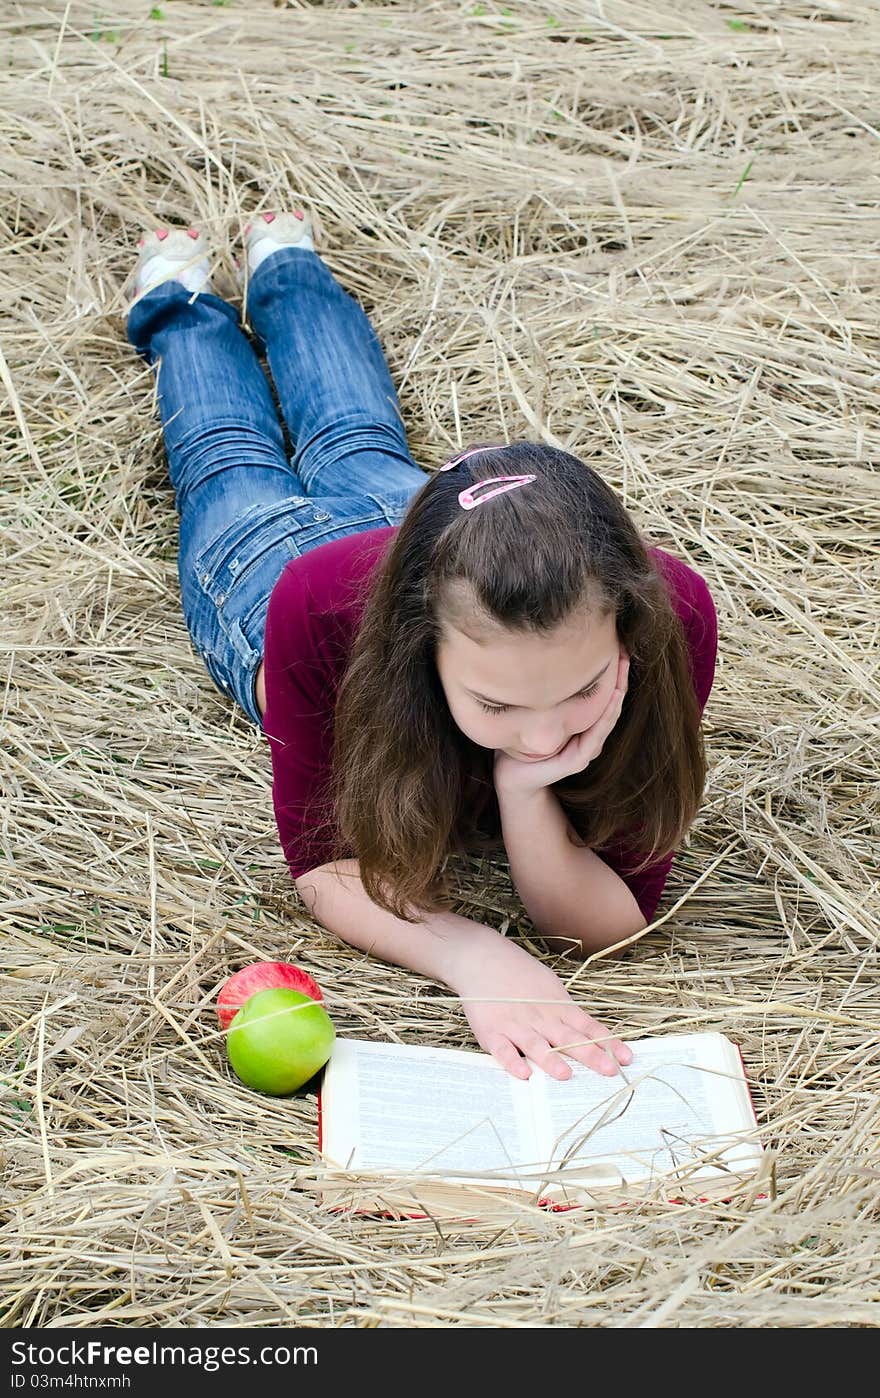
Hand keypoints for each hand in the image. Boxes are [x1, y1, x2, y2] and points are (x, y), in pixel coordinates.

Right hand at [448, 929, 632, 1080]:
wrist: (482, 958)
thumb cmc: (519, 973)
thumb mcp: (549, 986)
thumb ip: (565, 1011)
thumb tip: (589, 1032)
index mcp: (557, 1007)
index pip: (588, 1027)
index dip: (607, 1043)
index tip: (626, 1058)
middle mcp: (540, 1017)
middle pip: (568, 1039)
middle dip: (590, 1055)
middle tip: (609, 1071)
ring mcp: (515, 1024)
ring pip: (536, 1045)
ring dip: (551, 1060)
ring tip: (566, 1075)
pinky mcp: (492, 1032)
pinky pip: (503, 1050)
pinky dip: (512, 1061)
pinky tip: (522, 1072)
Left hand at [493, 648, 629, 797]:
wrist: (511, 776)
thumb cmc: (522, 742)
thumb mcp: (535, 712)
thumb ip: (545, 693)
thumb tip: (539, 657)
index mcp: (583, 726)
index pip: (604, 696)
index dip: (613, 673)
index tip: (617, 646)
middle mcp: (589, 737)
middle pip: (611, 703)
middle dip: (620, 677)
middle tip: (626, 651)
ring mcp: (586, 750)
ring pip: (608, 717)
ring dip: (618, 693)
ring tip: (624, 670)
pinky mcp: (577, 761)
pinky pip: (595, 735)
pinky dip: (605, 716)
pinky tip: (613, 698)